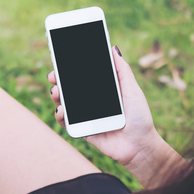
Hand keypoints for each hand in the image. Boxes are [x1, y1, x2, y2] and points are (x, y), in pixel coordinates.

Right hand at [47, 46, 156, 167]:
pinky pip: (67, 122)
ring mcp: (87, 116)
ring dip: (57, 96)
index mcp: (103, 90)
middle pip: (70, 88)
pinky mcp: (83, 130)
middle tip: (54, 75)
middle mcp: (92, 101)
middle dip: (59, 80)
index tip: (62, 59)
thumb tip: (112, 48)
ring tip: (57, 91)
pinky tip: (62, 110)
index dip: (71, 68)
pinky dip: (60, 115)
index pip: (83, 76)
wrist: (140, 145)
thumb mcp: (132, 90)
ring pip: (65, 103)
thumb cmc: (140, 117)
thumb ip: (122, 70)